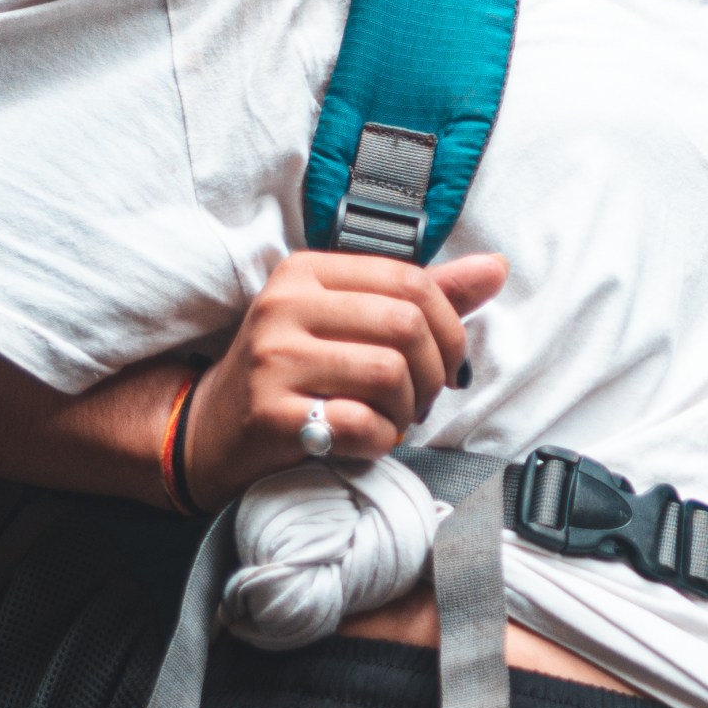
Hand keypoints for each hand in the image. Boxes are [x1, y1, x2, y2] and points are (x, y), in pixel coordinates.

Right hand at [183, 250, 508, 508]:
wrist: (211, 432)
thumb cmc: (294, 373)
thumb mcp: (350, 322)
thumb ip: (424, 295)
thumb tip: (495, 268)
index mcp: (307, 272)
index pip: (412, 281)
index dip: (449, 327)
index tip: (444, 362)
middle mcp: (284, 306)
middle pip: (407, 326)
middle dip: (432, 373)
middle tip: (421, 399)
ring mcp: (272, 359)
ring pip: (389, 373)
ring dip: (407, 410)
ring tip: (392, 420)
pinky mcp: (269, 413)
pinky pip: (359, 422)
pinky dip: (380, 439)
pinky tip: (366, 440)